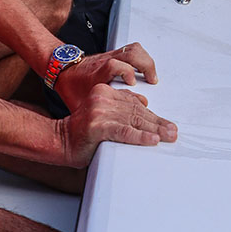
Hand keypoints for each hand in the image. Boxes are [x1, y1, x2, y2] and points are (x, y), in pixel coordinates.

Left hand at [55, 42, 157, 111]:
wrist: (63, 70)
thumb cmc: (72, 88)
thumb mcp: (80, 106)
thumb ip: (96, 115)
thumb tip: (109, 128)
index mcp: (95, 76)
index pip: (112, 66)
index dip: (126, 72)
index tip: (133, 85)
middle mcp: (104, 63)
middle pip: (130, 55)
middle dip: (146, 67)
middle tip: (152, 81)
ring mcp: (111, 56)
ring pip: (133, 50)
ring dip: (146, 62)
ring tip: (152, 77)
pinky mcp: (115, 54)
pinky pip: (133, 49)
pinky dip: (143, 58)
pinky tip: (146, 70)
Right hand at [57, 83, 176, 167]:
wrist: (58, 140)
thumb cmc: (82, 131)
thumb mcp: (102, 111)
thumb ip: (120, 104)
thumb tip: (144, 102)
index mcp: (105, 91)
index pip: (134, 103)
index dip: (152, 116)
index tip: (166, 125)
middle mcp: (103, 98)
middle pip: (136, 112)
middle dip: (158, 124)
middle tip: (173, 132)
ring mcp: (100, 112)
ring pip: (133, 121)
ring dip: (154, 130)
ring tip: (168, 136)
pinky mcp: (98, 126)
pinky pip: (124, 132)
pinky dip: (140, 137)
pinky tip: (152, 140)